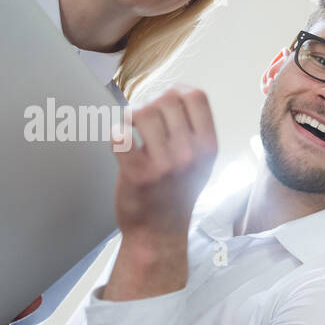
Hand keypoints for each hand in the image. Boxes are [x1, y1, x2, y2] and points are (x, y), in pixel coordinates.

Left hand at [104, 88, 217, 300]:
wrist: (160, 233)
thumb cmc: (177, 193)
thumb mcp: (200, 162)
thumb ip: (193, 130)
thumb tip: (172, 91)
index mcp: (208, 147)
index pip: (195, 96)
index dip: (176, 91)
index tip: (165, 102)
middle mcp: (190, 154)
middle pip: (166, 99)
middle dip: (150, 102)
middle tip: (143, 119)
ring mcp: (165, 165)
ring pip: (142, 112)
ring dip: (130, 116)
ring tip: (131, 130)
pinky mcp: (137, 175)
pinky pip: (120, 135)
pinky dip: (116, 133)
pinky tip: (122, 143)